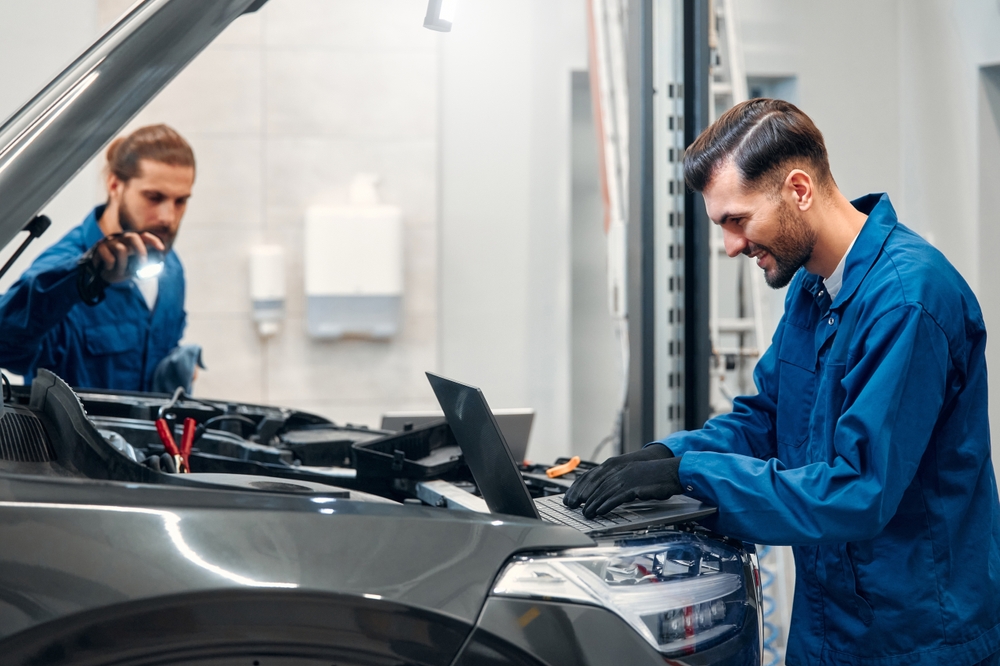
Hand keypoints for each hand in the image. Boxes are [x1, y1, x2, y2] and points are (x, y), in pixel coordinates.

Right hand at [89, 231, 164, 283]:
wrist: (98, 273)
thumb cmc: (119, 268)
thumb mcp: (133, 269)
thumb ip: (143, 267)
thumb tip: (154, 270)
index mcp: (132, 242)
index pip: (144, 236)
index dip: (154, 241)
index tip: (162, 249)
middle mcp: (122, 238)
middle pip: (133, 237)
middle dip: (140, 250)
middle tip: (143, 263)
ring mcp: (111, 241)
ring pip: (121, 249)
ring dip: (122, 265)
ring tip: (119, 270)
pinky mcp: (100, 247)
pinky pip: (109, 257)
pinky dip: (111, 266)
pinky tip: (108, 268)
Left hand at [564, 444, 681, 518]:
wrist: (673, 472)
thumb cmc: (655, 477)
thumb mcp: (634, 477)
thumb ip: (620, 483)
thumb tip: (608, 495)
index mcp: (618, 467)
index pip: (593, 476)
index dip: (581, 487)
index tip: (572, 496)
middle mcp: (620, 471)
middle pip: (596, 484)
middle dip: (583, 496)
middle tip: (573, 506)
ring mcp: (627, 478)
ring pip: (605, 492)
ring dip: (593, 503)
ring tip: (586, 513)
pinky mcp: (635, 487)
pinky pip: (617, 497)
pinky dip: (607, 505)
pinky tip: (600, 511)